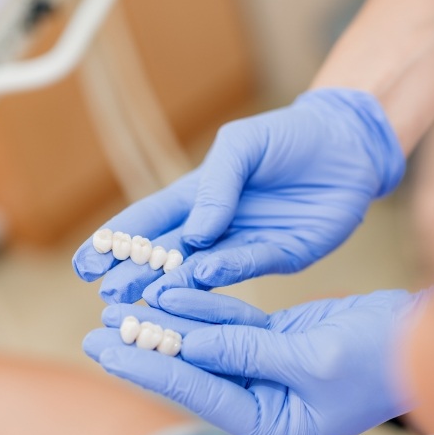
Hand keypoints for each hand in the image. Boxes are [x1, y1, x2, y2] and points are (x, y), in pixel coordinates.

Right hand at [73, 89, 404, 305]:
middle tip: (110, 295)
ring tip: (145, 298)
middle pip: (168, 254)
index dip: (117, 241)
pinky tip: (200, 278)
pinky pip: (248, 266)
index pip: (149, 220)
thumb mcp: (242, 146)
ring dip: (174, 284)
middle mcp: (218, 225)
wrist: (346, 147)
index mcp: (201, 195)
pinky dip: (224, 274)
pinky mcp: (280, 255)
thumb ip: (215, 185)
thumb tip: (194, 234)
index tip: (87, 264)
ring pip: (202, 269)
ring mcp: (246, 243)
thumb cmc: (289, 137)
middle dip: (137, 274)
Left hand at [83, 288, 425, 434]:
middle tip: (98, 329)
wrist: (415, 335)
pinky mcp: (273, 342)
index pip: (198, 391)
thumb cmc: (379, 358)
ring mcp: (266, 369)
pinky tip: (172, 293)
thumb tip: (190, 344)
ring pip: (206, 343)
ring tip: (125, 305)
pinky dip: (203, 308)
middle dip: (146, 348)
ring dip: (169, 323)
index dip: (149, 367)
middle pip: (193, 370)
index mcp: (274, 424)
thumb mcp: (315, 359)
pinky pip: (229, 324)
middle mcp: (263, 401)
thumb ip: (249, 351)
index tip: (105, 349)